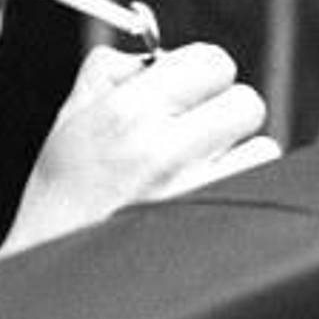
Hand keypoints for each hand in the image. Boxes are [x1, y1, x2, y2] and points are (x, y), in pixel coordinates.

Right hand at [0, 41, 280, 257]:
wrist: (58, 263)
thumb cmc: (64, 190)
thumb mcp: (70, 116)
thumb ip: (108, 70)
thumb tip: (151, 54)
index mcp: (125, 110)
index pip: (211, 60)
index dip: (201, 72)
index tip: (189, 89)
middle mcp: (163, 144)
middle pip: (245, 100)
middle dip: (222, 109)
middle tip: (195, 127)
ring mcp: (194, 187)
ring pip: (260, 141)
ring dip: (235, 149)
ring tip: (196, 167)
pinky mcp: (215, 217)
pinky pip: (261, 180)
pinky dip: (242, 181)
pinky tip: (207, 191)